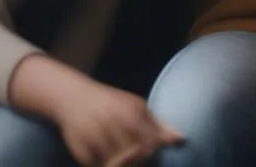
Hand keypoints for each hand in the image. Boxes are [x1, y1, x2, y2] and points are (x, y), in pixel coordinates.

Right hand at [57, 80, 181, 166]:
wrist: (73, 97)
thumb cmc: (111, 104)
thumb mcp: (135, 108)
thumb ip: (158, 125)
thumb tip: (182, 139)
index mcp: (130, 112)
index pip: (150, 144)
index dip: (151, 152)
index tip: (148, 151)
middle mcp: (112, 122)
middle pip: (134, 157)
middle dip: (137, 161)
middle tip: (132, 155)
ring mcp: (95, 137)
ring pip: (116, 165)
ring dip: (121, 163)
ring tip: (120, 155)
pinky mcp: (80, 150)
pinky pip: (97, 165)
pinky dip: (101, 163)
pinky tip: (102, 155)